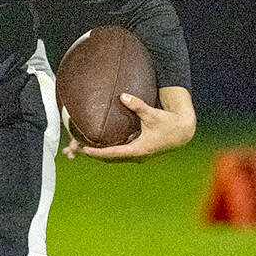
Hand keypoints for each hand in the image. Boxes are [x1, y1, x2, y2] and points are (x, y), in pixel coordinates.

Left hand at [66, 86, 195, 161]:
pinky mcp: (137, 153)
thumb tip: (123, 96)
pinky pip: (117, 154)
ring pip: (112, 158)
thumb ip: (138, 105)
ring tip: (79, 149)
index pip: (113, 153)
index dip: (97, 152)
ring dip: (97, 154)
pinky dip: (105, 151)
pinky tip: (95, 145)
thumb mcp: (153, 114)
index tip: (84, 150)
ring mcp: (136, 156)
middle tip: (73, 149)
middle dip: (92, 154)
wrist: (182, 133)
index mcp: (138, 150)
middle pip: (109, 158)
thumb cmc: (168, 123)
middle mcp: (135, 157)